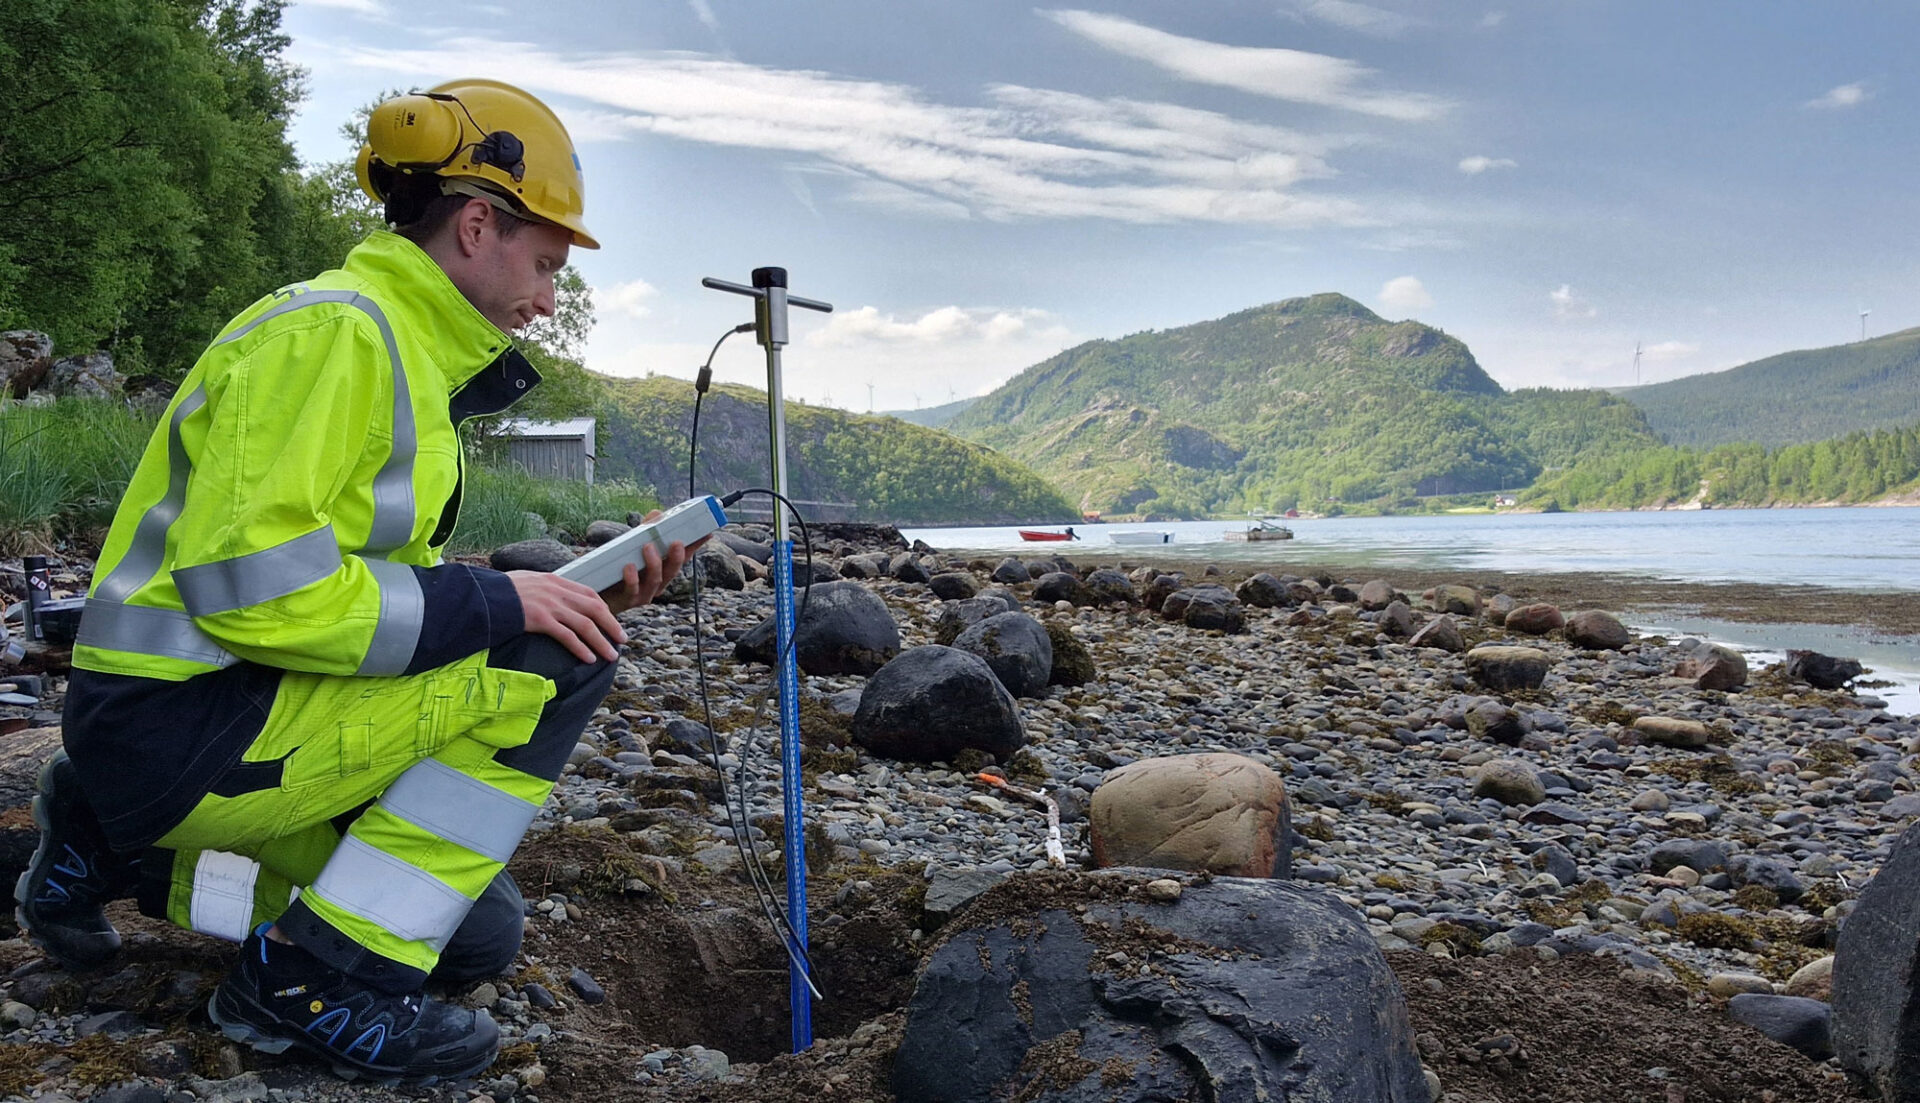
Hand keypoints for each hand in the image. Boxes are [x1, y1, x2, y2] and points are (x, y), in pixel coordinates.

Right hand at [507, 570, 628, 663]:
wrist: (482, 595)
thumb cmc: (501, 591)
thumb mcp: (528, 581)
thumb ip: (544, 589)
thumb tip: (552, 599)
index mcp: (555, 580)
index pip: (588, 593)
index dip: (603, 609)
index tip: (611, 621)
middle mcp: (556, 591)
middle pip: (594, 609)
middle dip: (611, 625)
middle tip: (622, 638)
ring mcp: (550, 606)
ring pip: (585, 625)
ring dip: (601, 641)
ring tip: (611, 655)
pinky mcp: (541, 620)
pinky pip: (567, 636)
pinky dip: (581, 648)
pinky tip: (589, 658)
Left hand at [599, 509, 703, 614]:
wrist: (598, 595)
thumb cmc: (617, 571)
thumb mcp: (632, 549)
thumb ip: (645, 531)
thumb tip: (657, 513)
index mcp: (662, 571)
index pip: (683, 557)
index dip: (695, 546)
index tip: (707, 533)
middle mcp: (657, 584)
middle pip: (673, 571)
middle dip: (677, 557)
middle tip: (677, 542)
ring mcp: (643, 594)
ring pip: (656, 581)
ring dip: (654, 563)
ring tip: (648, 546)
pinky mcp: (627, 600)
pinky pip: (632, 590)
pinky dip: (632, 579)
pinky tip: (629, 567)